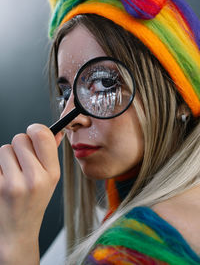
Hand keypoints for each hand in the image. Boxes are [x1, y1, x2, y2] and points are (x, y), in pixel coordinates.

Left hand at [0, 124, 61, 264]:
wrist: (17, 232)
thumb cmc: (34, 202)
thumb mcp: (50, 180)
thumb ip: (51, 153)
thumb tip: (55, 132)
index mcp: (51, 173)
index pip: (42, 135)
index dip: (36, 129)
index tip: (33, 132)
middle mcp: (34, 178)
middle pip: (20, 138)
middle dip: (20, 145)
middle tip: (22, 159)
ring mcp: (13, 184)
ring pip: (4, 149)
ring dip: (7, 157)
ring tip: (12, 173)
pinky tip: (3, 181)